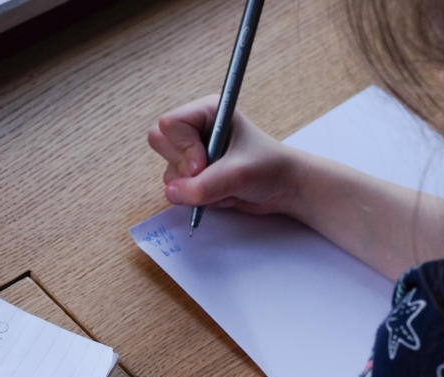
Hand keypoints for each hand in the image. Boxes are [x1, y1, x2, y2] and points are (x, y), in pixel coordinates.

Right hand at [147, 95, 300, 214]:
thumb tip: (172, 193)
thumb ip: (202, 185)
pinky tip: (221, 193)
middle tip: (207, 173)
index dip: (182, 147)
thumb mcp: (237, 175)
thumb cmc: (269, 169)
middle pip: (159, 143)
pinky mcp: (193, 175)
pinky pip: (177, 189)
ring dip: (193, 186)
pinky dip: (197, 197)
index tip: (203, 164)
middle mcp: (195, 129)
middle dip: (182, 167)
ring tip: (223, 185)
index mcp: (207, 112)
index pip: (168, 124)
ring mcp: (192, 153)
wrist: (284, 189)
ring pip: (168, 171)